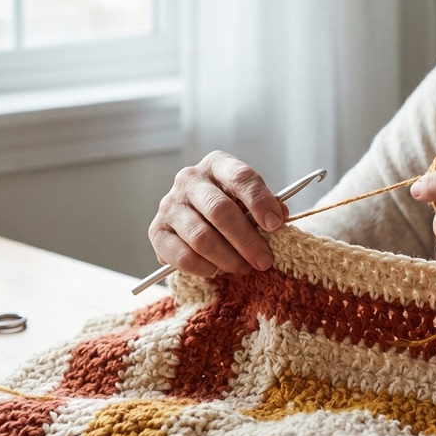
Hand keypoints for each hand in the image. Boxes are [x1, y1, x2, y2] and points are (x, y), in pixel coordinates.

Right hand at [147, 151, 287, 277]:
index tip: (276, 225)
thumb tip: (279, 217)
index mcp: (216, 164)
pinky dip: (204, 268)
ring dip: (228, 258)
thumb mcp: (249, 201)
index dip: (260, 201)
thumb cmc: (230, 208)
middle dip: (246, 240)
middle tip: (264, 261)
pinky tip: (216, 270)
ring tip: (243, 268)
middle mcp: (189, 179)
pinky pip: (183, 256)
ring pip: (201, 237)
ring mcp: (170, 205)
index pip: (240, 177)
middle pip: (219, 210)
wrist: (195, 220)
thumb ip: (265, 207)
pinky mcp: (157, 231)